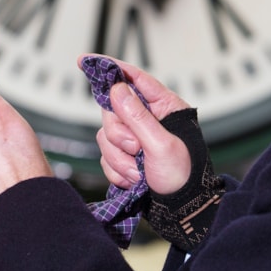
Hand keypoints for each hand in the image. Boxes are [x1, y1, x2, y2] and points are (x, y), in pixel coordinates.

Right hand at [92, 57, 191, 194]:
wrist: (182, 209)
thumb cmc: (184, 176)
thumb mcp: (162, 146)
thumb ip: (138, 118)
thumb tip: (118, 89)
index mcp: (163, 107)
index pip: (133, 79)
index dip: (110, 69)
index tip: (85, 60)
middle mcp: (147, 119)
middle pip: (113, 111)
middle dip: (120, 135)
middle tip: (136, 150)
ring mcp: (135, 138)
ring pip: (106, 136)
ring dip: (120, 158)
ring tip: (139, 171)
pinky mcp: (125, 156)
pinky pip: (106, 156)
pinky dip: (117, 170)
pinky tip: (134, 179)